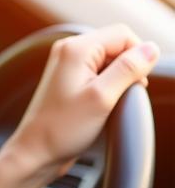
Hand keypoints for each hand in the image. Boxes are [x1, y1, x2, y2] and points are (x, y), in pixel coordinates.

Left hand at [0, 26, 158, 186]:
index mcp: (75, 49)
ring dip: (119, 79)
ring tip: (108, 103)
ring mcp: (67, 65)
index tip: (135, 84)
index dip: (138, 57)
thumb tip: (151, 48)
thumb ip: (128, 69)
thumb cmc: (61, 129)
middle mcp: (68, 51)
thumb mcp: (102, 98)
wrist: (35, 153)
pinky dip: (109, 86)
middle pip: (117, 45)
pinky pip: (100, 73)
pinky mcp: (69, 80)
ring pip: (111, 60)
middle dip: (128, 68)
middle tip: (120, 96)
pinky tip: (101, 104)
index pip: (124, 34)